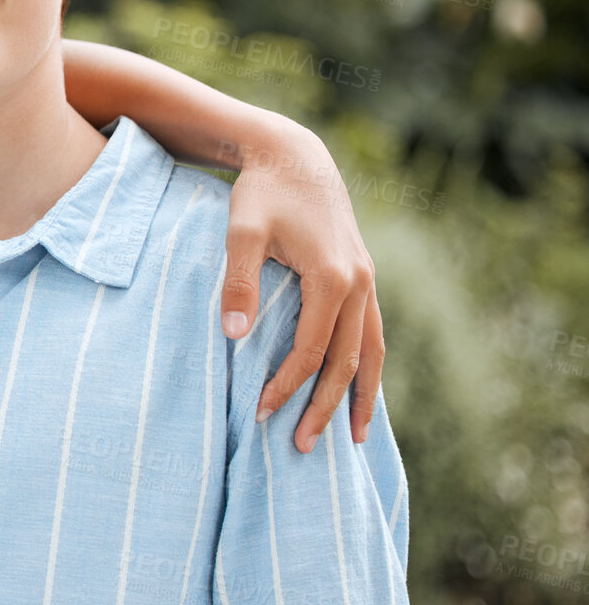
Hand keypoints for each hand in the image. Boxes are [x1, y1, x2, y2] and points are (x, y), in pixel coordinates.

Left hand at [220, 122, 382, 452]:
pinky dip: (367, 367)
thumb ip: (237, 282)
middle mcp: (360, 283)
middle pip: (346, 362)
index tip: (261, 412)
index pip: (311, 349)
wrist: (293, 156)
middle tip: (303, 448)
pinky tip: (359, 390)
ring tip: (355, 439)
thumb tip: (233, 336)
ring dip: (361, 396)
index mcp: (332, 277)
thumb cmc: (261, 193)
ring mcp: (367, 281)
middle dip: (324, 407)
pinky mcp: (363, 278)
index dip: (287, 385)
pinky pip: (372, 334)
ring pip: (371, 352)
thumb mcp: (241, 232)